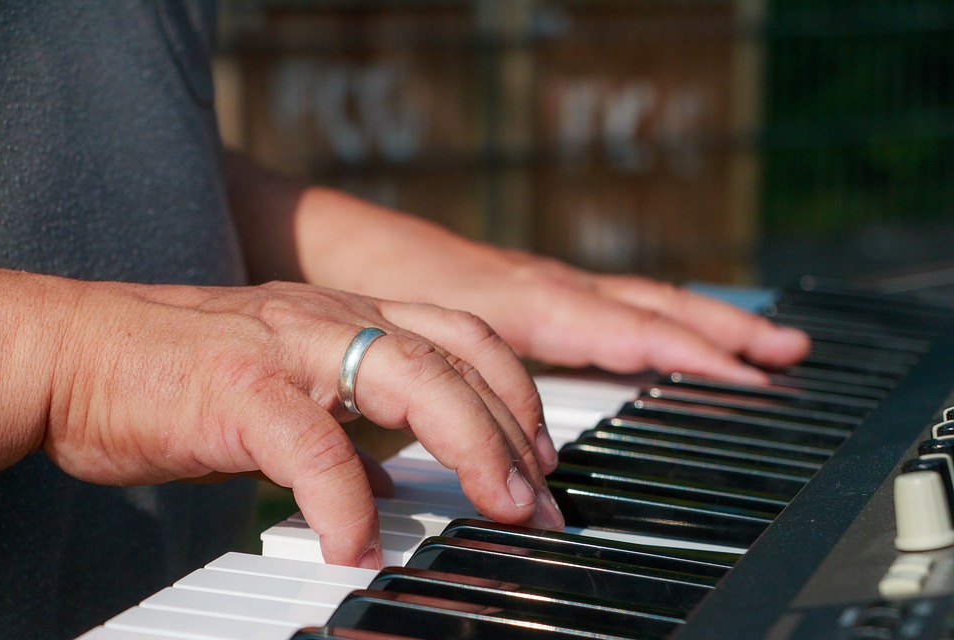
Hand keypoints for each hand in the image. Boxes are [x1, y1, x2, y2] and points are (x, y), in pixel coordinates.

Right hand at [0, 271, 561, 567]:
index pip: (463, 337)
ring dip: (471, 449)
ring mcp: (290, 346)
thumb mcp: (290, 385)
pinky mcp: (239, 387)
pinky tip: (359, 547)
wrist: (78, 351)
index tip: (542, 457)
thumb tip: (395, 483)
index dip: (517, 393)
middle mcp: (335, 318)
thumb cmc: (184, 375)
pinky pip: (314, 444)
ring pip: (411, 380)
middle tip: (541, 503)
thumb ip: (350, 419)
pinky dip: (347, 500)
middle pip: (458, 357)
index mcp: (352, 315)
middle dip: (515, 431)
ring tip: (499, 511)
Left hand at [277, 189, 809, 382]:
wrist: (341, 248)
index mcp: (525, 303)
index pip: (628, 329)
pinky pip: (612, 301)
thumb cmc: (373, 296)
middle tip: (789, 352)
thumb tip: (496, 488)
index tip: (748, 378)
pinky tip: (677, 334)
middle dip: (723, 330)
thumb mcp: (412, 362)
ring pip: (641, 298)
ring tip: (764, 341)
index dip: (689, 354)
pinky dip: (658, 317)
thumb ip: (453, 423)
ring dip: (704, 320)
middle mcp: (547, 287)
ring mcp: (545, 285)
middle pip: (654, 306)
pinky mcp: (536, 290)